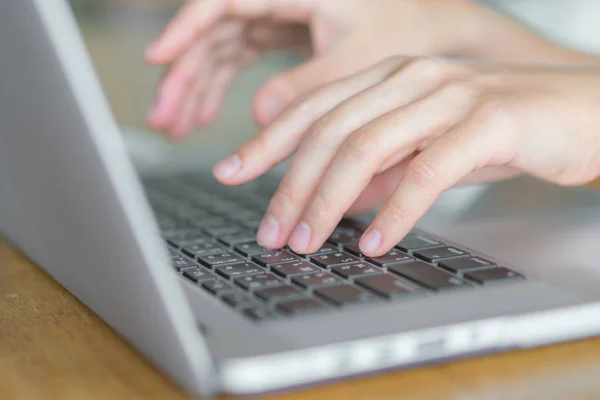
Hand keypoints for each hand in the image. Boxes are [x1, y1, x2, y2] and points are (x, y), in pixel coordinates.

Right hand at [144, 0, 478, 138]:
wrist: (431, 28)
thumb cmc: (406, 29)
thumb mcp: (357, 61)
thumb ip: (308, 88)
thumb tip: (260, 117)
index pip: (225, 0)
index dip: (186, 27)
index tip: (158, 57)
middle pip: (212, 29)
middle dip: (183, 73)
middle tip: (163, 117)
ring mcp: (276, 15)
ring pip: (219, 47)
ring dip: (195, 86)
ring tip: (175, 127)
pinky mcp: (280, 33)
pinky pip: (237, 59)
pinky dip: (219, 88)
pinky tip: (203, 117)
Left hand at [212, 56, 599, 255]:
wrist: (585, 110)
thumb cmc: (503, 128)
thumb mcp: (425, 147)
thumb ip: (379, 169)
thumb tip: (333, 200)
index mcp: (389, 76)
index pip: (313, 108)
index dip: (267, 142)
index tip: (232, 173)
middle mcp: (410, 77)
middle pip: (330, 131)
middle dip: (290, 186)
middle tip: (270, 232)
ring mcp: (448, 93)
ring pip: (367, 147)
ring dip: (329, 201)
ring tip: (308, 242)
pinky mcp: (488, 120)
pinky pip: (427, 169)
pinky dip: (396, 209)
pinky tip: (376, 241)